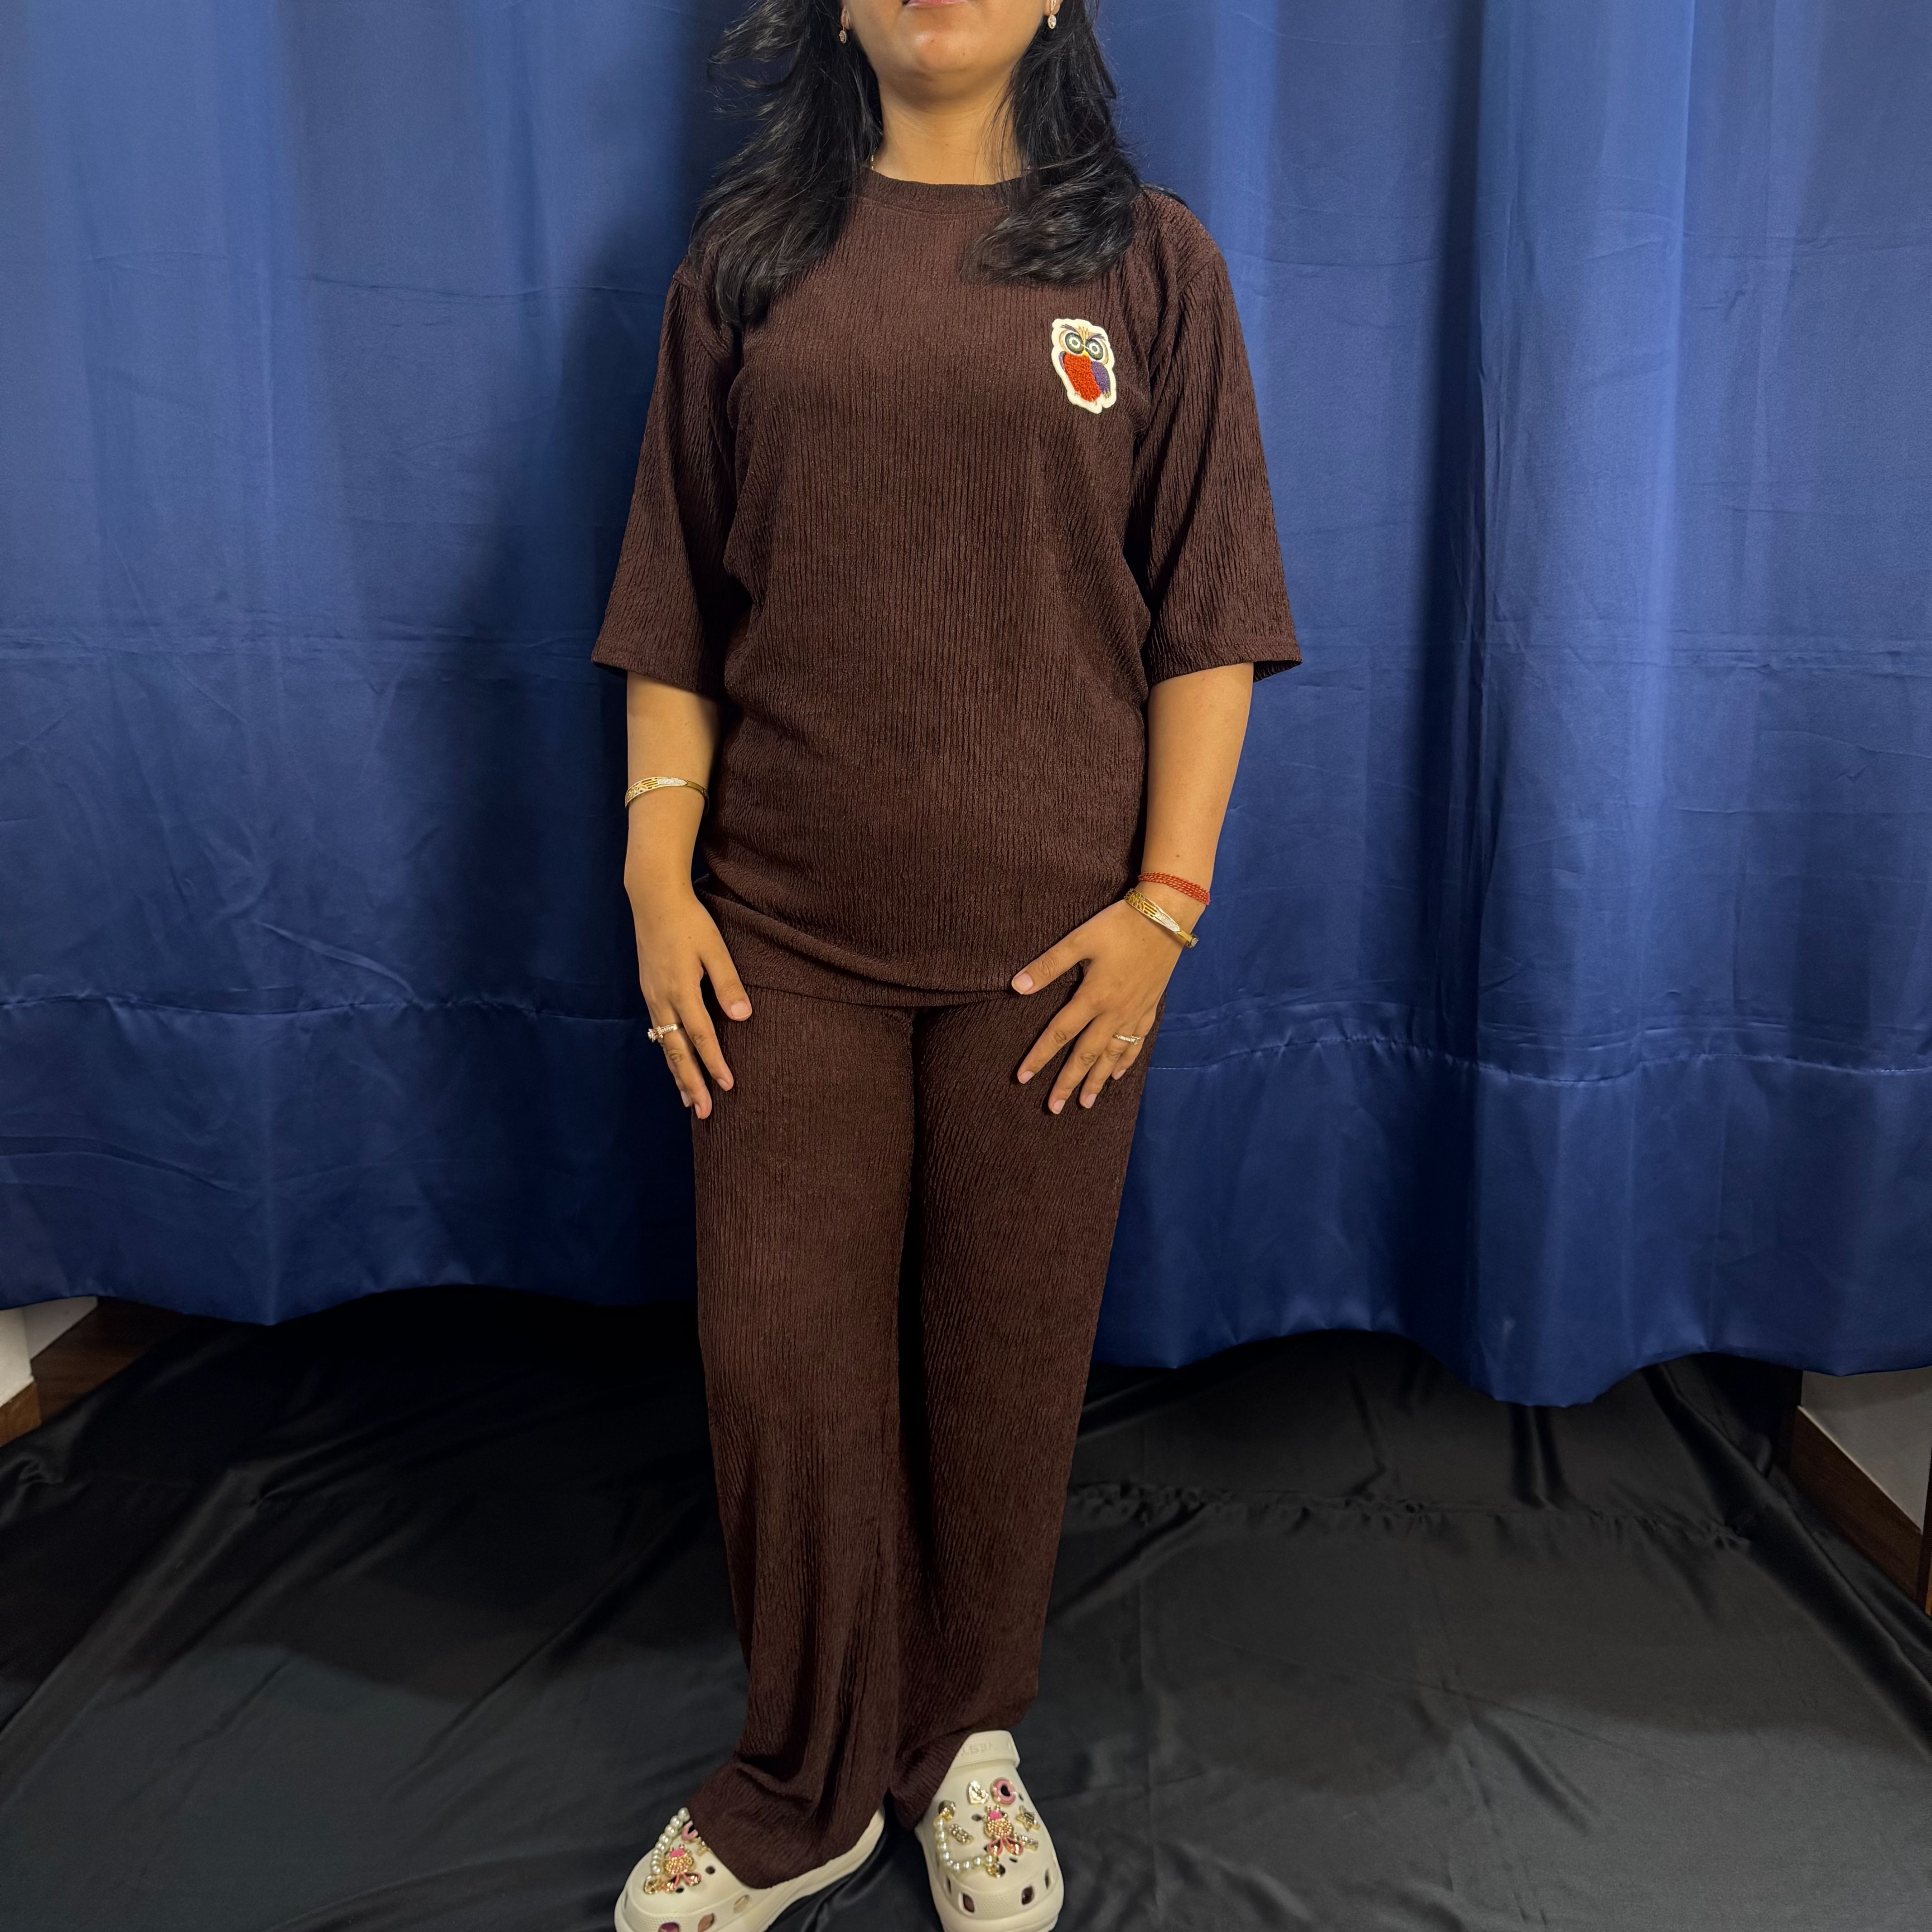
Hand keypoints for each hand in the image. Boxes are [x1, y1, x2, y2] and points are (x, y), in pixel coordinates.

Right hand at [625, 865, 750, 1119]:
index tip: (728, 1086)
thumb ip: (727, 983)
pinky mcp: (649, 991)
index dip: (714, 1063)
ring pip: (664, 1045)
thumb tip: (743, 1017)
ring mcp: (652, 997)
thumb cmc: (688, 920)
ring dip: (677, 1073)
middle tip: (704, 1111)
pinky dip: (667, 1053)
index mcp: (681, 990)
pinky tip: (673, 1062)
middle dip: (691, 1082)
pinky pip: (657, 1032)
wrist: (652, 898)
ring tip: (688, 1099)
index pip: (701, 1036)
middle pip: (677, 1051)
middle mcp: (662, 1000)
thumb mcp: (714, 948)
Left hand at [1010, 889, 1194, 1112]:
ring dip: (1097, 1081)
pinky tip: (1118, 1075)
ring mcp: (1134, 1013)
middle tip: (1053, 1108)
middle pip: (1086, 1055)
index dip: (1039, 1057)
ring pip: (1112, 1056)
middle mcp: (1114, 1013)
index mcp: (1093, 997)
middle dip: (1068, 1082)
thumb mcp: (1079, 940)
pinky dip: (1126, 1061)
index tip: (1022, 1078)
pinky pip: (1136, 1043)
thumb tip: (1016, 987)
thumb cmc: (1119, 925)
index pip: (1059, 1033)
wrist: (1167, 917)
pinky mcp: (1150, 1008)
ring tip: (1085, 1103)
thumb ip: (1048, 965)